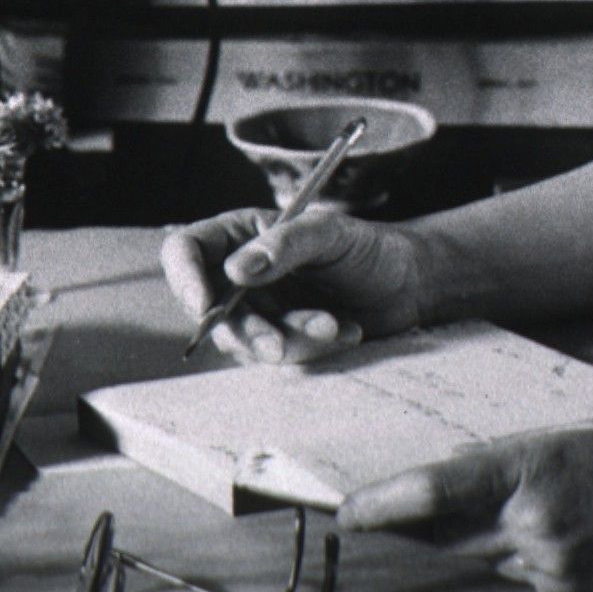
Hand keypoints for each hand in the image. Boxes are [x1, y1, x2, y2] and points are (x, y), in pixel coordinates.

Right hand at [158, 206, 430, 362]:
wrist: (408, 286)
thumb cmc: (367, 247)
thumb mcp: (329, 233)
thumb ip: (283, 245)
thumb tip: (235, 269)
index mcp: (240, 235)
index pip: (185, 251)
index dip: (184, 278)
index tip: (206, 306)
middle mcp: (240, 276)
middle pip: (210, 311)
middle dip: (247, 331)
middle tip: (279, 343)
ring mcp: (259, 312)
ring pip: (247, 342)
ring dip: (290, 340)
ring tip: (334, 324)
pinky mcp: (282, 342)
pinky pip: (280, 358)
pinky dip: (312, 349)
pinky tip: (347, 331)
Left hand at [337, 424, 592, 591]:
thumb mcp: (578, 436)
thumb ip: (511, 457)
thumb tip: (453, 477)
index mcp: (533, 467)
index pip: (434, 491)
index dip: (381, 506)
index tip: (347, 513)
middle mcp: (535, 524)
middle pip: (448, 537)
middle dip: (417, 532)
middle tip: (385, 524)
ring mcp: (554, 572)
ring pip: (491, 562)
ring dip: (494, 545)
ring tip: (554, 518)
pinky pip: (530, 586)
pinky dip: (537, 567)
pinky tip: (583, 545)